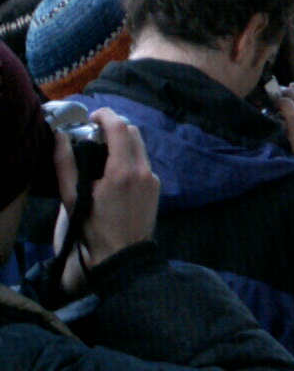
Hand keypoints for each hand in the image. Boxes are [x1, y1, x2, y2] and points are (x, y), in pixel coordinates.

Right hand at [53, 109, 160, 295]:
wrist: (122, 255)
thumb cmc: (93, 228)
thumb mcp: (72, 198)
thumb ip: (65, 165)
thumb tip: (59, 137)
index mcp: (123, 171)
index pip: (119, 127)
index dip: (106, 115)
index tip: (92, 116)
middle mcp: (143, 170)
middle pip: (133, 132)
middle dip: (115, 127)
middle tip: (95, 134)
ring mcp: (153, 178)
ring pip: (140, 147)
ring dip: (123, 143)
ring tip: (103, 153)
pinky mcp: (156, 187)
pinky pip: (144, 163)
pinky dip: (130, 159)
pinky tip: (115, 174)